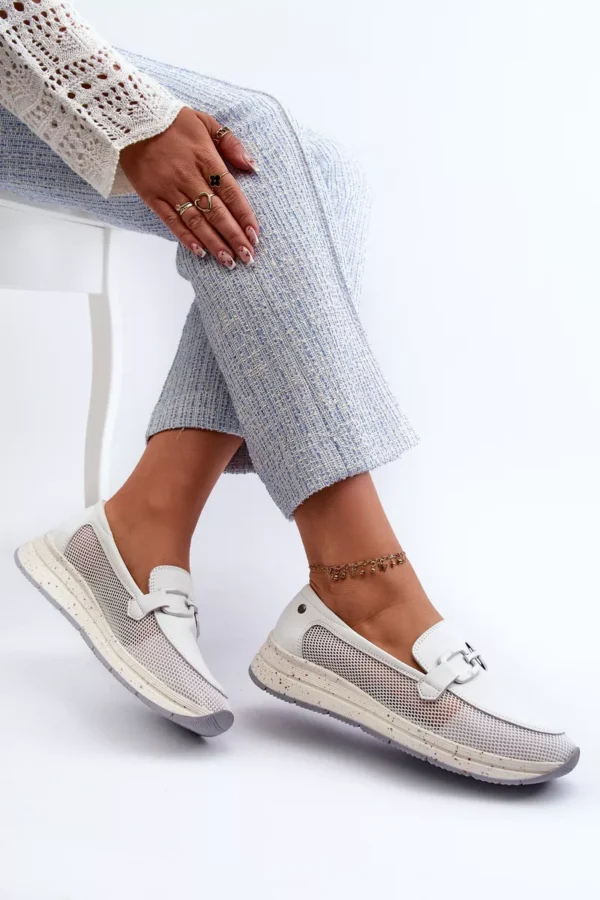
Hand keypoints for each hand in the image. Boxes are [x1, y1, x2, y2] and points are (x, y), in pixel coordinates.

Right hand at [120, 107, 259, 267]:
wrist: (128, 117)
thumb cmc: (171, 120)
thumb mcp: (205, 121)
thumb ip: (230, 143)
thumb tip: (251, 166)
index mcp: (205, 157)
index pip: (230, 192)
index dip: (244, 215)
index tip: (255, 234)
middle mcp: (188, 176)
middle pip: (216, 212)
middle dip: (234, 237)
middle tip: (248, 256)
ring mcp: (169, 188)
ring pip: (196, 222)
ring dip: (214, 244)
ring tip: (229, 261)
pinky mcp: (152, 196)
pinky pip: (171, 221)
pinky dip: (186, 238)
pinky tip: (200, 252)